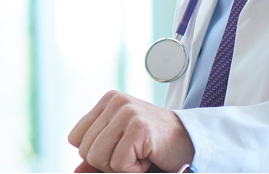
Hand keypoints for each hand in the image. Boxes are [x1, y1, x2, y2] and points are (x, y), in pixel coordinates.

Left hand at [67, 91, 193, 172]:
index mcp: (107, 101)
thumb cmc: (156, 147)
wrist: (193, 145)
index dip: (97, 153)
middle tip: (135, 153)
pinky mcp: (138, 127)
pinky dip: (135, 169)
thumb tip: (75, 171)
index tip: (123, 148)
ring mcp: (127, 112)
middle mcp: (115, 102)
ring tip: (142, 154)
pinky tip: (150, 156)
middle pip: (85, 150)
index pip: (75, 138)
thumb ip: (95, 157)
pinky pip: (118, 163)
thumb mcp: (120, 148)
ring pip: (97, 158)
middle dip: (109, 162)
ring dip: (122, 166)